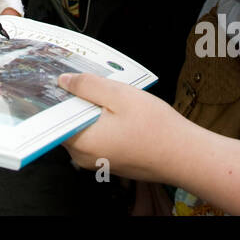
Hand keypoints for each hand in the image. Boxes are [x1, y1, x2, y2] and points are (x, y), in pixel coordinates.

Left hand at [57, 72, 183, 181]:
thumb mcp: (119, 95)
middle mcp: (84, 156)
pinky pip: (96, 138)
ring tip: (111, 96)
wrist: (184, 155)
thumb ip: (88, 86)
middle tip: (93, 82)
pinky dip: (102, 123)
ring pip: (83, 129)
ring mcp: (97, 162)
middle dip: (77, 100)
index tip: (64, 78)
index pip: (55, 116)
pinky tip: (119, 112)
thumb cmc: (155, 128)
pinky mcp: (109, 161)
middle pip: (68, 122)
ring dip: (92, 111)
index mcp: (82, 141)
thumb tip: (64, 81)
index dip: (58, 94)